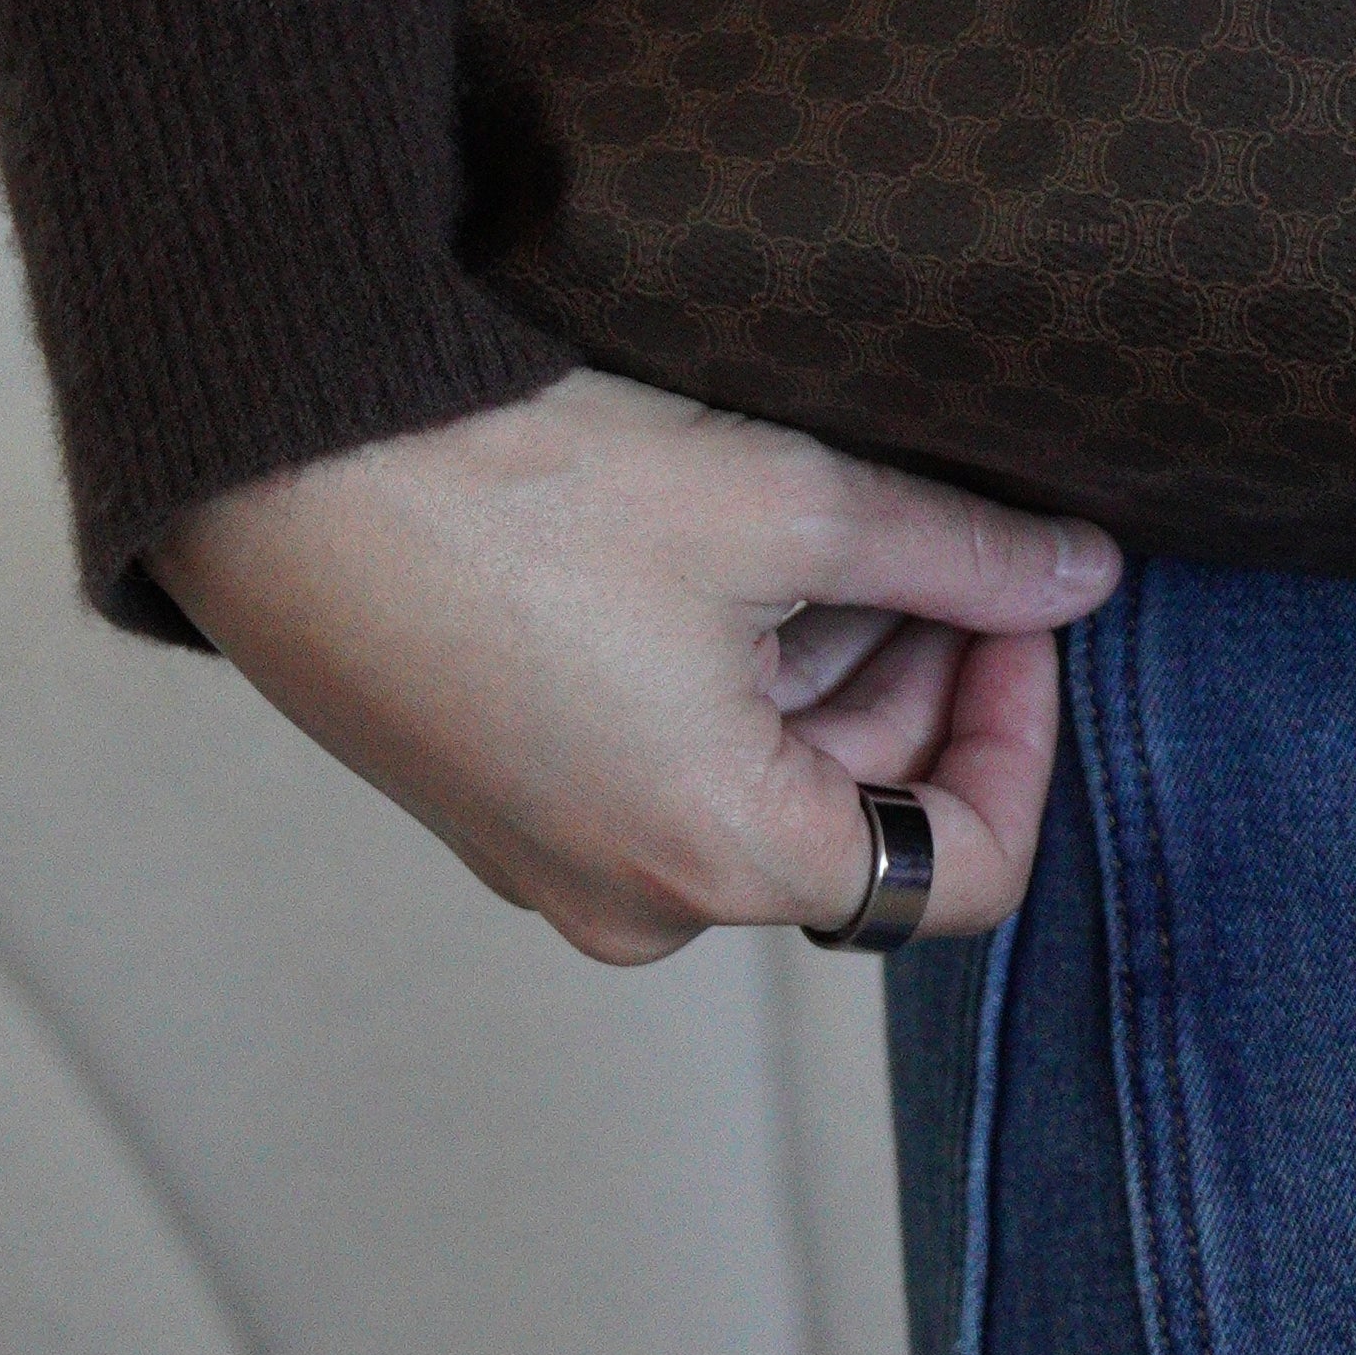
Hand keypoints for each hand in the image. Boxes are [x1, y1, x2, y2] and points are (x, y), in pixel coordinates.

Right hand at [151, 367, 1119, 965]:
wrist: (272, 455)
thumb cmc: (519, 488)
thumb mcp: (787, 506)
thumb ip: (962, 559)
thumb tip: (1083, 579)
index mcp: (722, 862)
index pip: (967, 871)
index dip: (1025, 732)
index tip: (1025, 608)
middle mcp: (634, 899)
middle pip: (866, 811)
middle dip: (926, 669)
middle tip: (938, 528)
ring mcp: (553, 855)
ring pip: (769, 772)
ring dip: (828, 651)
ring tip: (815, 506)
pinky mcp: (497, 791)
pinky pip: (667, 753)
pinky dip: (729, 659)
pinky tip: (718, 534)